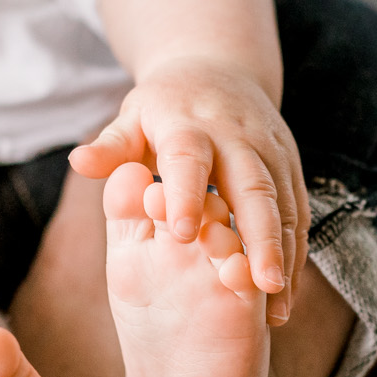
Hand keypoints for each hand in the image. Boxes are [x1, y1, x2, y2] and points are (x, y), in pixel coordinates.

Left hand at [70, 57, 307, 325]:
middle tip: (261, 284)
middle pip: (253, 187)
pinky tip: (287, 295)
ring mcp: (271, 152)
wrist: (219, 70)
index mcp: (190, 125)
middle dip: (260, 237)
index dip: (185, 194)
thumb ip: (110, 147)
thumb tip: (78, 161)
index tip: (180, 235)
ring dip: (284, 255)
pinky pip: (298, 213)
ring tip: (276, 306)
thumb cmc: (164, 108)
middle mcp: (238, 137)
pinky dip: (295, 254)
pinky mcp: (290, 167)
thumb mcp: (132, 118)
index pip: (187, 159)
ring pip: (283, 205)